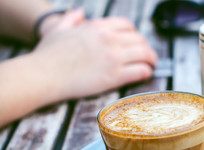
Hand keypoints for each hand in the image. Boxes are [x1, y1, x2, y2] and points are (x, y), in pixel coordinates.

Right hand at [32, 9, 157, 101]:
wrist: (43, 75)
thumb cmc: (48, 54)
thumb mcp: (59, 29)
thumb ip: (72, 19)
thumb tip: (79, 12)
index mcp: (98, 27)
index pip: (127, 26)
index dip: (135, 34)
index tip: (136, 42)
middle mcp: (109, 39)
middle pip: (140, 40)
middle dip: (146, 47)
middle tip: (147, 56)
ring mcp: (113, 57)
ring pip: (145, 54)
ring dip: (152, 59)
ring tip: (152, 65)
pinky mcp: (114, 76)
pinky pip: (141, 70)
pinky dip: (147, 72)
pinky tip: (146, 74)